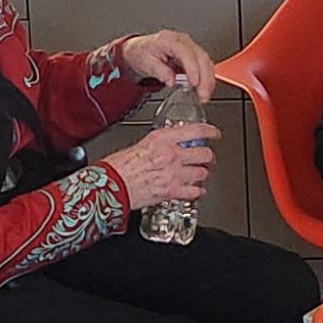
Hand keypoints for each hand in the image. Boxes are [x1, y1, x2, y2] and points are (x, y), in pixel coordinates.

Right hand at [102, 122, 219, 210]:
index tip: (214, 133)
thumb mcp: (140, 144)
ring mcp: (173, 174)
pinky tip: (196, 190)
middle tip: (208, 158)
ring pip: (202, 173)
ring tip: (199, 174)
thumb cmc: (117, 167)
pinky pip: (194, 192)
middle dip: (209, 157)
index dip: (210, 131)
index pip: (195, 131)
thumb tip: (171, 144)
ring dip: (203, 174)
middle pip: (205, 154)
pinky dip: (198, 192)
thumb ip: (159, 144)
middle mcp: (171, 155)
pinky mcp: (171, 191)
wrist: (108, 186)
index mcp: (162, 139)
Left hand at [120, 30, 215, 99]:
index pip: (186, 53)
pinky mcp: (194, 54)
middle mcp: (182, 41)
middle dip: (205, 78)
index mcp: (168, 40)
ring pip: (206, 61)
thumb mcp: (146, 63)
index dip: (193, 69)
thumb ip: (159, 71)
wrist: (140, 49)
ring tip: (204, 95)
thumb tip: (171, 81)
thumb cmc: (142, 53)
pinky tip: (205, 88)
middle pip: (201, 57)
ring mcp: (190, 46)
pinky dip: (207, 77)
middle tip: (203, 94)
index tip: (194, 83)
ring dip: (208, 79)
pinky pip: (205, 64)